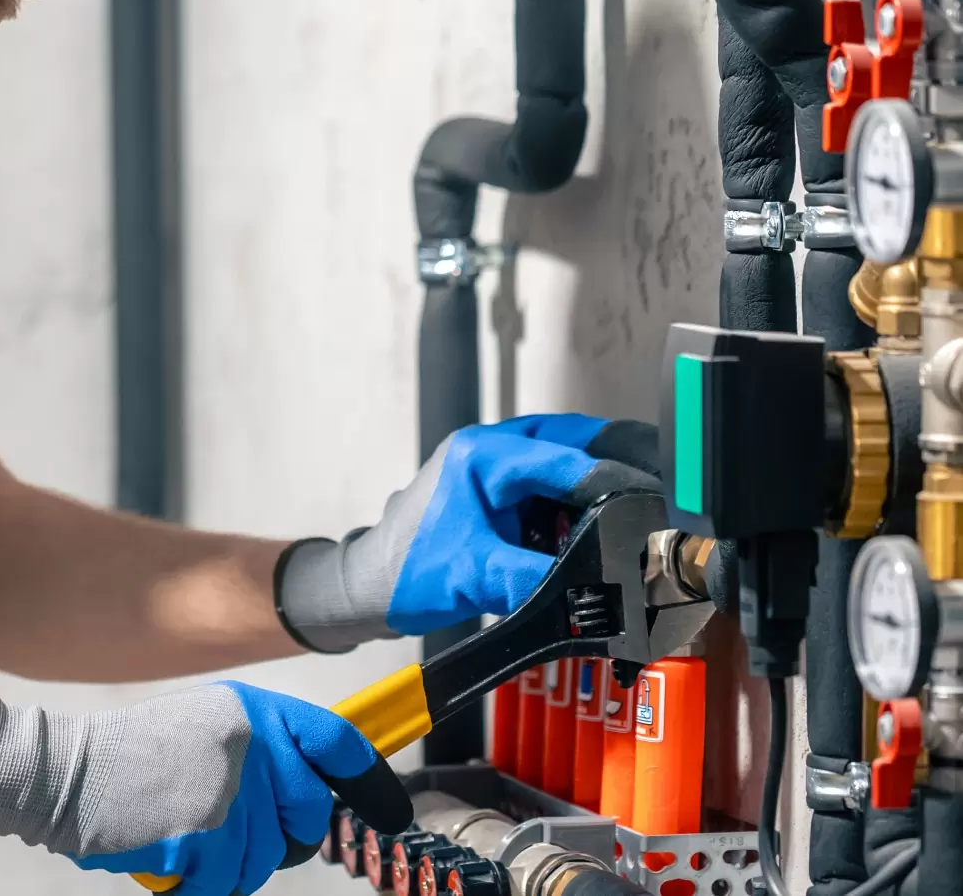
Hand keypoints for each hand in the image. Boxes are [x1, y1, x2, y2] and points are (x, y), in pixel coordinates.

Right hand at [0, 682, 405, 893]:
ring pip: (267, 859)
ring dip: (230, 862)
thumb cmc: (135, 758)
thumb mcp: (209, 730)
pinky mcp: (208, 834)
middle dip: (277, 836)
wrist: (68, 773)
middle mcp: (253, 741)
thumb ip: (262, 752)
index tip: (393, 813)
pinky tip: (171, 853)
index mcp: (254, 709)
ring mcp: (232, 788)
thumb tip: (319, 793)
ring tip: (185, 829)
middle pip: (310, 815)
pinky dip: (200, 884)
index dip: (371, 781)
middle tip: (226, 826)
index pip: (336, 741)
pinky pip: (227, 884)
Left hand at [277, 414, 660, 650]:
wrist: (369, 587)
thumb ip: (534, 578)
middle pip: (571, 441)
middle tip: (662, 485)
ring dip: (601, 476)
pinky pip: (553, 481)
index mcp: (481, 455)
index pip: (562, 457)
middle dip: (618, 459)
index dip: (612, 478)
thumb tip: (593, 590)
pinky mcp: (500, 490)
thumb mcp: (476, 577)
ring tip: (645, 501)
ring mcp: (496, 467)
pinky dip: (582, 497)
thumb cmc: (407, 572)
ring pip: (565, 457)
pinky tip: (607, 520)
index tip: (654, 498)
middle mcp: (491, 449)